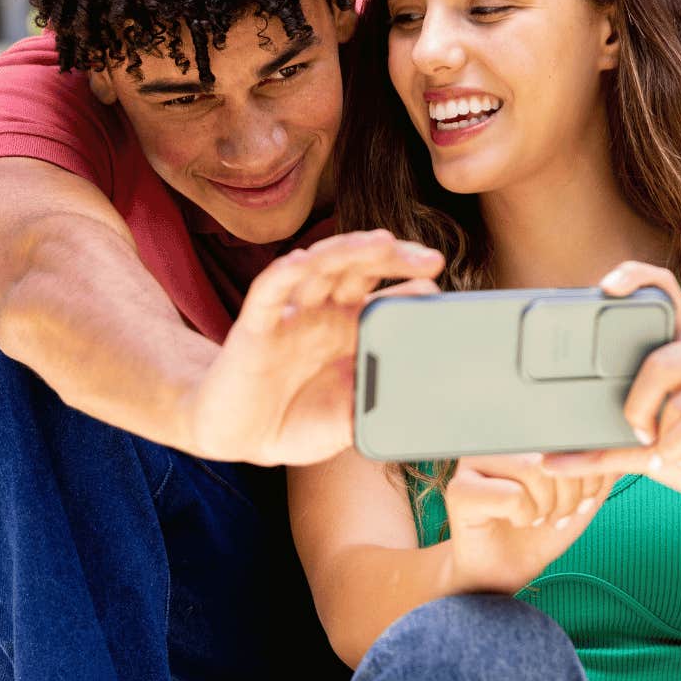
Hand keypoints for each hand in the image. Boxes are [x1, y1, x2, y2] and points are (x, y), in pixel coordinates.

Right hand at [182, 230, 442, 465]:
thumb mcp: (348, 421)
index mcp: (351, 331)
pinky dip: (284, 273)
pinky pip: (269, 291)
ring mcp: (291, 315)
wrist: (241, 438)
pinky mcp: (255, 327)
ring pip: (320, 268)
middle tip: (429, 259)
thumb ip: (377, 410)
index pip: (387, 296)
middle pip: (360, 269)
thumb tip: (417, 406)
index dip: (412, 284)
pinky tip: (302, 260)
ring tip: (382, 243)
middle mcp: (324, 313)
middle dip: (394, 258)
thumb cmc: (296, 423)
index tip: (439, 282)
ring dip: (349, 251)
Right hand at [444, 453, 614, 593]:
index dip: (587, 473)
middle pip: (553, 451)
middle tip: (557, 515)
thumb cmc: (539, 532)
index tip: (581, 500)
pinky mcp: (459, 489)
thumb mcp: (581, 498)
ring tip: (538, 518)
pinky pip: (512, 496)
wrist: (503, 573)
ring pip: (534, 470)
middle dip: (569, 493)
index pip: (569, 436)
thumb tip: (614, 445)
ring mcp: (474, 462)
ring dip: (546, 506)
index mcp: (525, 436)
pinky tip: (514, 522)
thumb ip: (598, 469)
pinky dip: (524, 517)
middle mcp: (497, 441)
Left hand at [540, 262, 680, 525]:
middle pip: (661, 360)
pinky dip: (680, 448)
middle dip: (638, 407)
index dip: (637, 277)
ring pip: (678, 399)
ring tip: (673, 451)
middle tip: (639, 434)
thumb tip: (549, 459)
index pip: (665, 290)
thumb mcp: (641, 451)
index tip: (607, 287)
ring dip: (665, 437)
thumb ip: (601, 449)